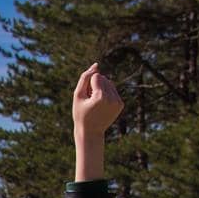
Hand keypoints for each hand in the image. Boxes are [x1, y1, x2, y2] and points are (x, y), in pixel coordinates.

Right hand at [72, 63, 122, 181]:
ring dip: (102, 89)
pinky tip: (102, 105)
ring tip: (96, 102)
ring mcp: (118, 102)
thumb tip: (96, 65)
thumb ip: (85, 77)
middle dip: (95, 86)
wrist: (90, 132)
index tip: (86, 98)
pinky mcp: (121, 104)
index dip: (88, 85)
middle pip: (104, 78)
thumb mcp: (77, 95)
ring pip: (110, 83)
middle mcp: (112, 98)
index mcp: (101, 96)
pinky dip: (107, 94)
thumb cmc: (81, 113)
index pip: (96, 76)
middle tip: (90, 101)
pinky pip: (113, 91)